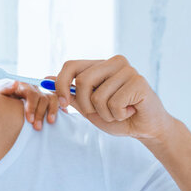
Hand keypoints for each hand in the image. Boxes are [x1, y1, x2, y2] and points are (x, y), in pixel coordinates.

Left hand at [0, 80, 58, 129]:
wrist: (3, 108)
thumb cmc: (1, 103)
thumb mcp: (0, 96)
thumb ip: (6, 90)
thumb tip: (15, 83)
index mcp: (23, 86)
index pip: (31, 94)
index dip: (32, 107)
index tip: (29, 120)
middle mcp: (34, 89)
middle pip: (42, 98)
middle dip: (40, 113)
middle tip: (37, 127)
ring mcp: (41, 94)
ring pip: (52, 99)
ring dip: (52, 111)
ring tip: (50, 123)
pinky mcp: (47, 101)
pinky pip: (58, 101)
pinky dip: (61, 108)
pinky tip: (63, 115)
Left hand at [54, 55, 176, 140]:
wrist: (145, 129)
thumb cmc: (117, 116)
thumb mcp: (89, 107)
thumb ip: (70, 93)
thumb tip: (46, 79)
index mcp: (99, 65)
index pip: (70, 65)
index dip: (61, 84)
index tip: (64, 103)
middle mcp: (114, 62)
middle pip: (82, 81)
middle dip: (86, 105)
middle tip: (102, 112)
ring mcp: (127, 69)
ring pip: (98, 96)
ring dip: (106, 113)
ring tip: (120, 112)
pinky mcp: (139, 81)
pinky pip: (115, 103)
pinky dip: (119, 114)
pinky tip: (130, 111)